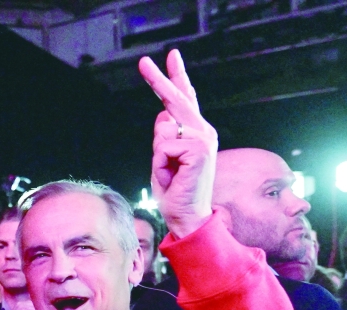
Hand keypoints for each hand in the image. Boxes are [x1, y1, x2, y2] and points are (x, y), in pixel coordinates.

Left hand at [138, 50, 217, 237]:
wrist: (187, 217)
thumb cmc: (175, 192)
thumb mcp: (163, 159)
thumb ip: (165, 136)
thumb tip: (164, 116)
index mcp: (197, 133)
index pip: (186, 99)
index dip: (178, 76)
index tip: (172, 55)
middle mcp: (203, 132)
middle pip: (176, 100)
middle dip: (158, 80)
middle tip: (142, 61)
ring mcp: (203, 140)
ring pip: (163, 130)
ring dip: (158, 155)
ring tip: (170, 173)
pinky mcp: (198, 150)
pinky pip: (163, 146)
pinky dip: (161, 164)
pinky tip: (174, 176)